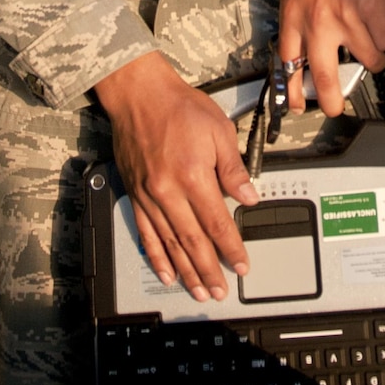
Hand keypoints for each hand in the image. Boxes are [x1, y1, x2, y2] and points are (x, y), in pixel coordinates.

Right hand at [93, 52, 257, 300]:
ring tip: (198, 290)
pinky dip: (156, 256)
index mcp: (193, 175)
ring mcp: (149, 195)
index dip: (231, 248)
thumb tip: (249, 197)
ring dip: (185, 271)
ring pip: (169, 243)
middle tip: (220, 291)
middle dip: (209, 270)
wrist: (139, 94)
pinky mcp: (135, 194)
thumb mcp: (219, 130)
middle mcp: (168, 191)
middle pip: (192, 241)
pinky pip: (146, 232)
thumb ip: (234, 168)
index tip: (241, 265)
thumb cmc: (179, 107)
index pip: (217, 222)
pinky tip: (166, 271)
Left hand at [278, 0, 384, 115]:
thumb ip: (296, 11)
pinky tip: (382, 30)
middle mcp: (317, 21)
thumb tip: (302, 36)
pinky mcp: (371, 10)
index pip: (288, 62)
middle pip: (323, 75)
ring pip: (365, 60)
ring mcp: (345, 18)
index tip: (296, 104)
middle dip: (330, 100)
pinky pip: (383, 41)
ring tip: (372, 53)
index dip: (292, 89)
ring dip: (372, 60)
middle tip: (335, 109)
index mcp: (294, 14)